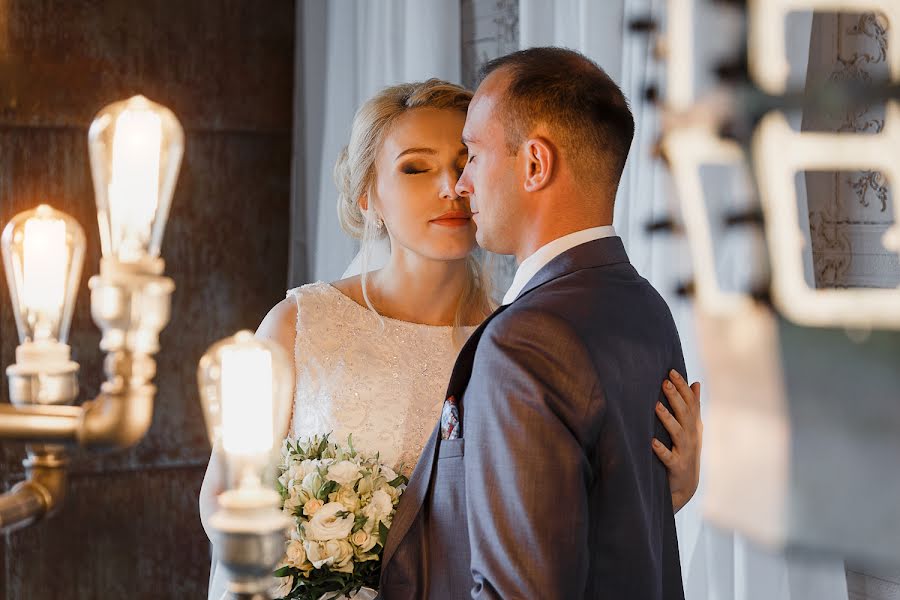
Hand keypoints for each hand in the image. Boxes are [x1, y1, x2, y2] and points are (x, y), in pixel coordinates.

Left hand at [653, 370, 701, 513]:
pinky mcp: (677, 467)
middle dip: (675, 397)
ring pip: (677, 433)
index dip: (682, 387)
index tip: (671, 371)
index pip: (690, 402)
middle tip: (664, 382)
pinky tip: (652, 442)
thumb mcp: (692, 428)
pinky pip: (669, 457)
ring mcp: (685, 452)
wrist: (686, 486)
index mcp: (694, 425)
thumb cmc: (686, 451)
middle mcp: (691, 436)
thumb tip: (696, 383)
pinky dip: (661, 450)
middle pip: (685, 414)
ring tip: (656, 406)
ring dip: (667, 419)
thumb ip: (693, 406)